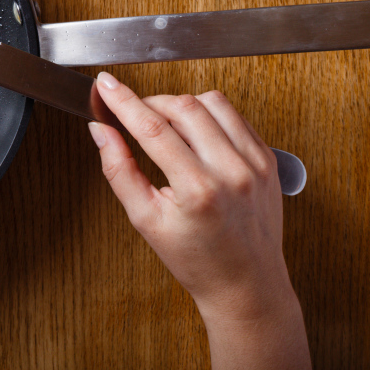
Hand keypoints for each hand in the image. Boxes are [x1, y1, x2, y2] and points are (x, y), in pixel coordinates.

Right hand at [88, 72, 309, 369]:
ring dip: (182, 104)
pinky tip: (196, 134)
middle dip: (151, 102)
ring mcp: (255, 163)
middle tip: (134, 113)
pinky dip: (210, 115)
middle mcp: (232, 172)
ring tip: (167, 126)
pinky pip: (235, 116)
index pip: (152, 128)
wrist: (247, 284)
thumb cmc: (196, 259)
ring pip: (212, 102)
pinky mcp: (268, 159)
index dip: (124, 101)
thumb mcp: (145, 221)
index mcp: (198, 190)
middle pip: (183, 107)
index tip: (106, 85)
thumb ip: (119, 170)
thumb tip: (101, 131)